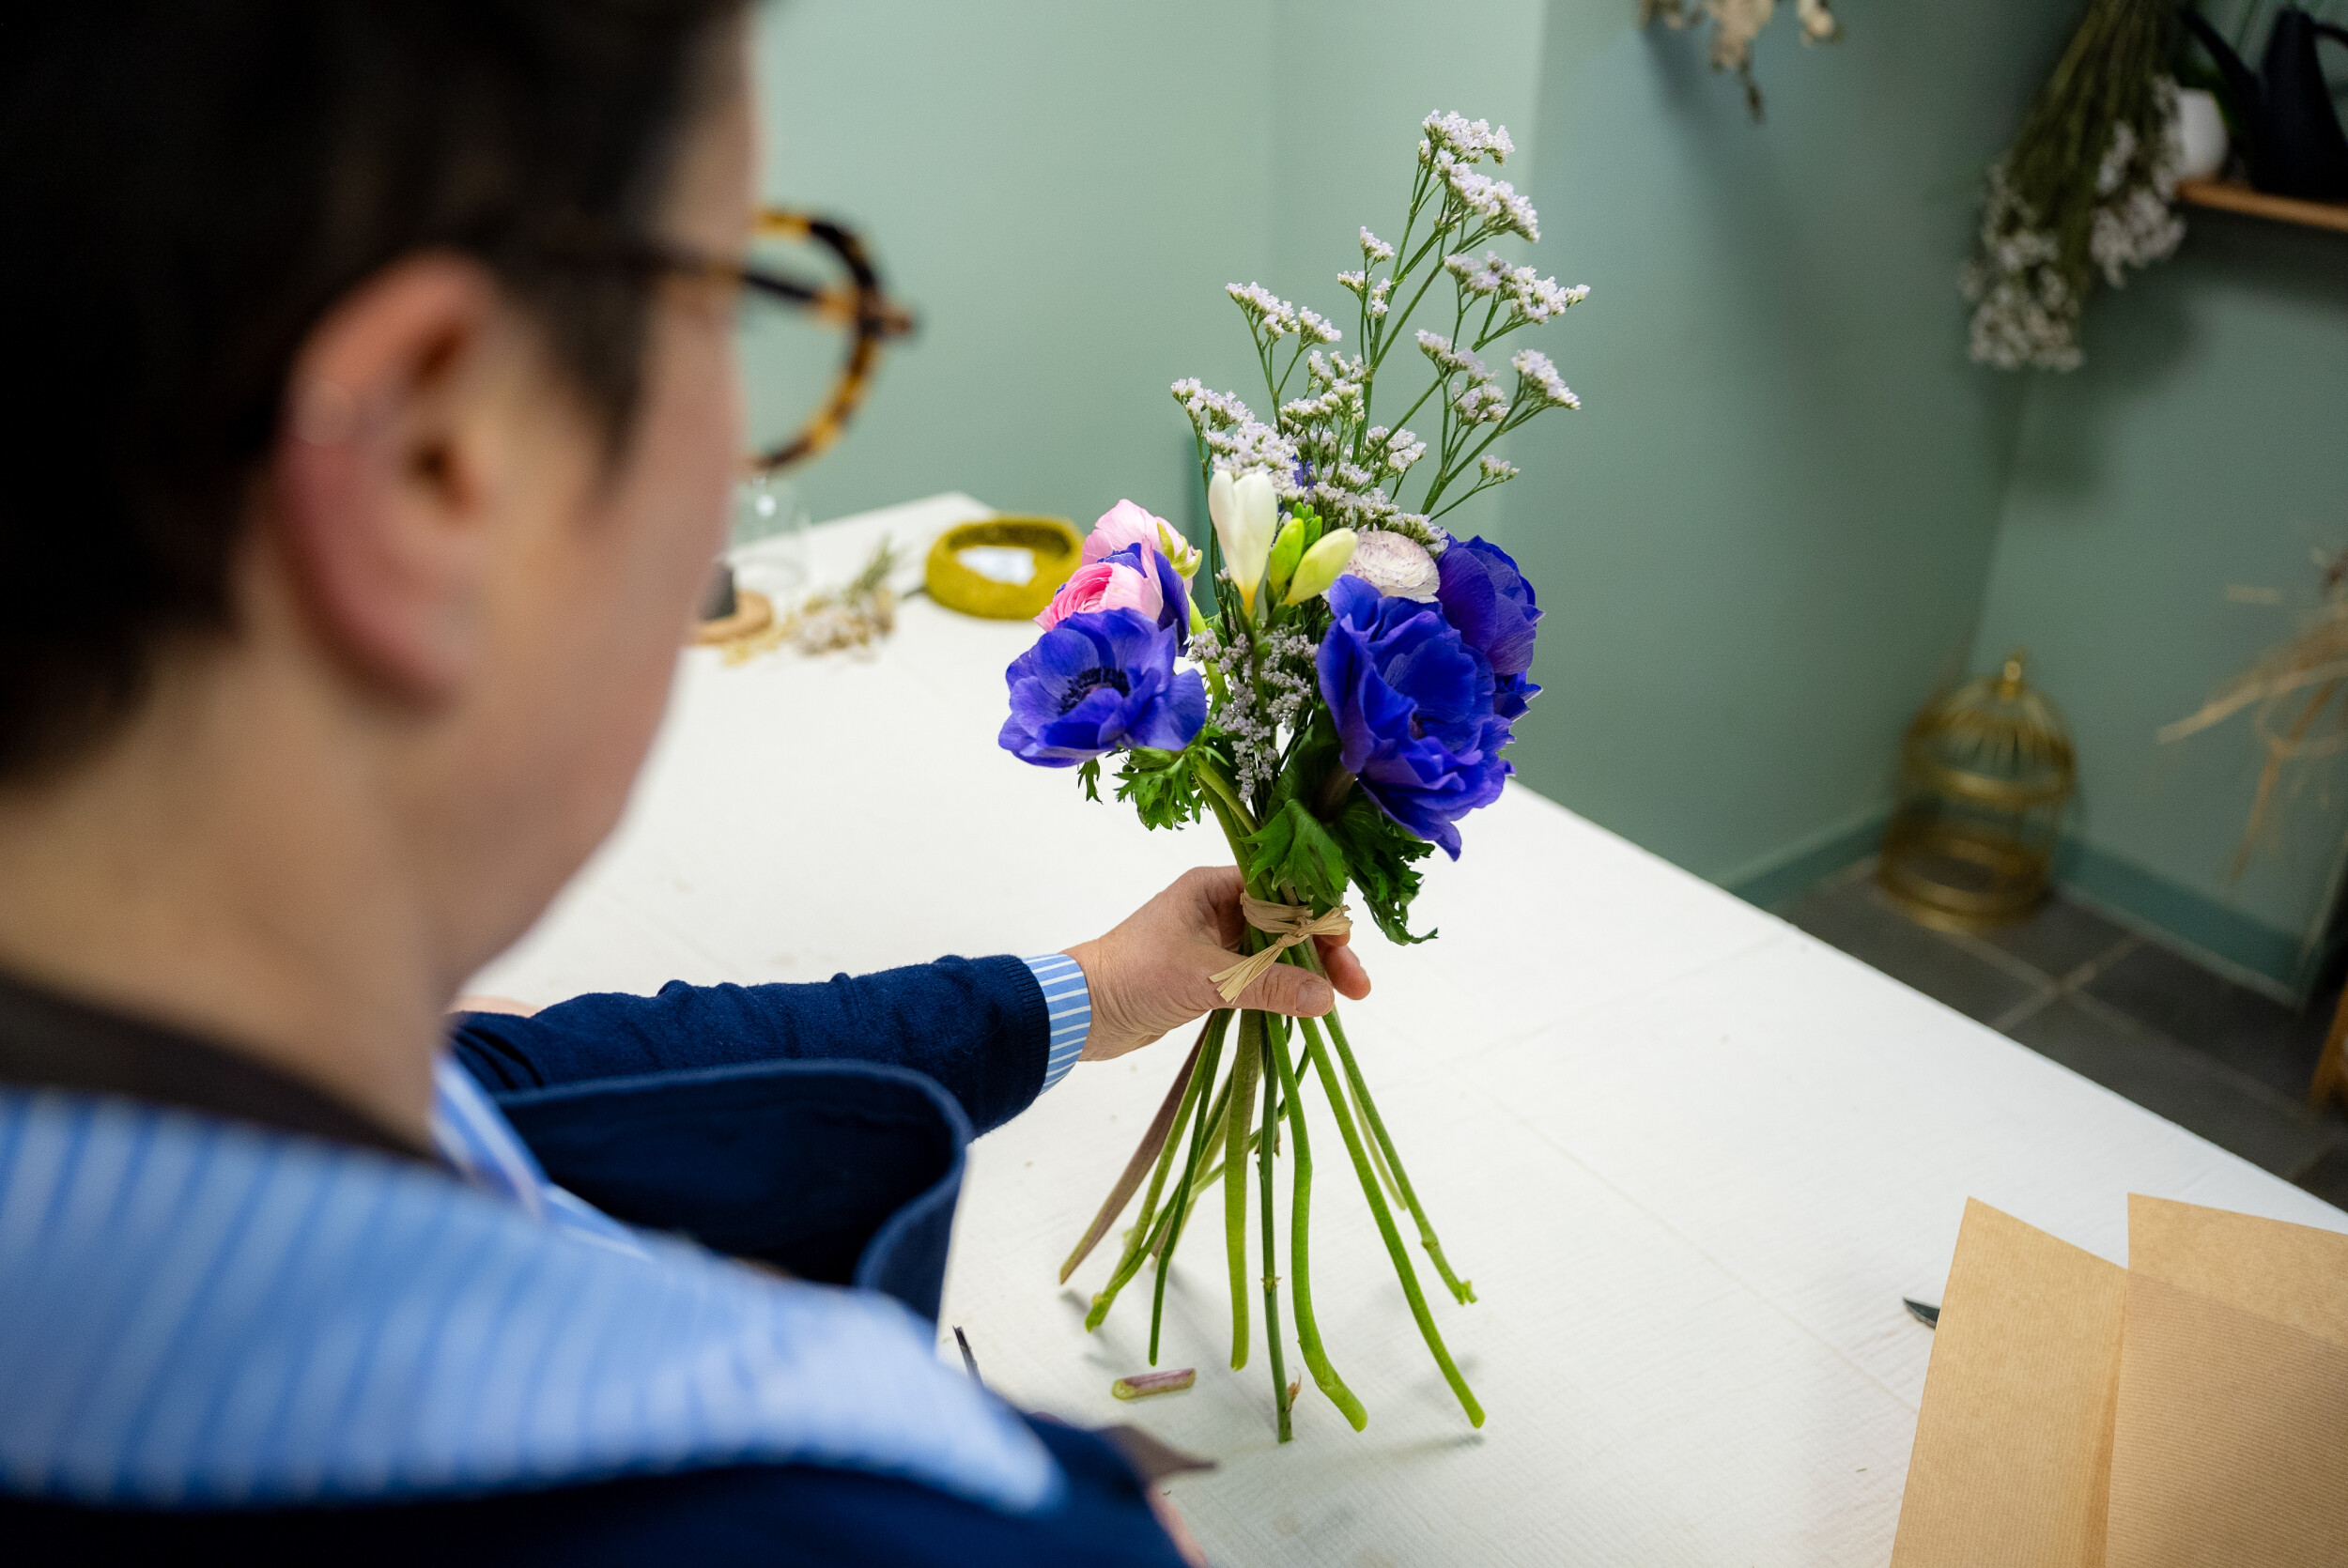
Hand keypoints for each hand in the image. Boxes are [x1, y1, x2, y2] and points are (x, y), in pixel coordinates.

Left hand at [1063, 866, 1371, 1062]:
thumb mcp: (1207, 981)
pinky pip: (1259, 976)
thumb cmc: (1135, 976)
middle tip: (1357, 988)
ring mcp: (1215, 940)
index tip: (1347, 951)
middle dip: (1324, 951)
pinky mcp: (1210, 974)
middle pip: (1288, 920)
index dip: (1321, 917)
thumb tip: (1326, 998)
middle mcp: (1218, 906)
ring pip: (1276, 950)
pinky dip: (1283, 989)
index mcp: (1214, 886)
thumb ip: (1268, 987)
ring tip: (1341, 1001)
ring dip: (1307, 972)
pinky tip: (1308, 1006)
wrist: (1081, 1010)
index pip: (1285, 890)